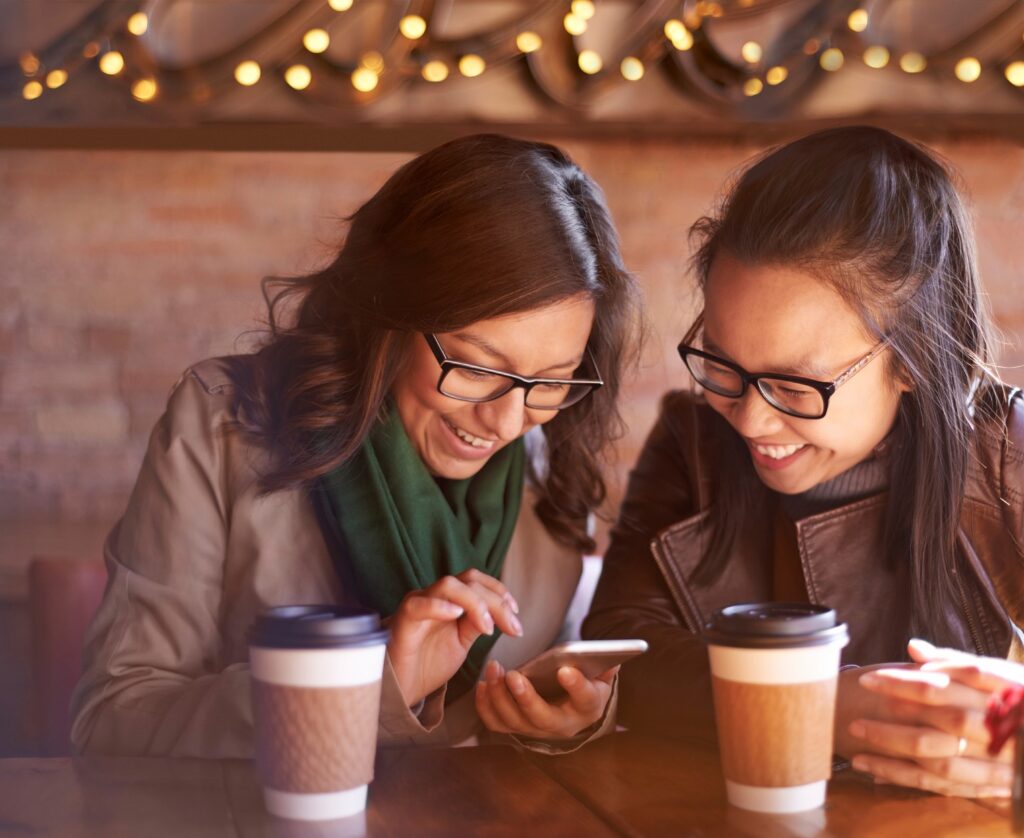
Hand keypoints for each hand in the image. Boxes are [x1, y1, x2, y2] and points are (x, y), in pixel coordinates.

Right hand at [387, 569, 522, 706]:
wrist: (401, 688)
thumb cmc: (427, 663)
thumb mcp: (461, 642)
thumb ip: (476, 623)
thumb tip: (500, 613)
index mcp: (448, 600)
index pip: (476, 580)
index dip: (499, 591)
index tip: (516, 613)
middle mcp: (433, 596)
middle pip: (469, 582)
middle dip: (496, 602)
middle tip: (512, 627)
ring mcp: (418, 604)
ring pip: (448, 585)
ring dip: (475, 603)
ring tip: (487, 627)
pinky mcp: (404, 620)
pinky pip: (419, 605)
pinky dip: (439, 606)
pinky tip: (456, 615)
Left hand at [474, 660, 616, 740]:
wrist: (573, 714)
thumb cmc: (586, 688)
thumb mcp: (600, 678)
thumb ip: (605, 666)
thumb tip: (612, 657)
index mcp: (586, 708)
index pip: (584, 699)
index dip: (576, 686)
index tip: (565, 670)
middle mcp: (561, 725)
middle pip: (541, 717)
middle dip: (525, 697)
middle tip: (513, 675)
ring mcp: (535, 730)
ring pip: (514, 721)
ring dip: (499, 696)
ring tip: (494, 670)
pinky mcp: (516, 728)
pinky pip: (496, 723)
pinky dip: (485, 705)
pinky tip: (483, 684)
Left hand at [842, 639, 1013, 797]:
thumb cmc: (1023, 699)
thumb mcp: (1003, 674)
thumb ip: (957, 662)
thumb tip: (913, 647)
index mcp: (996, 700)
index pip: (940, 688)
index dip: (902, 683)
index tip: (869, 679)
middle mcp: (994, 733)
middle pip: (938, 727)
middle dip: (893, 721)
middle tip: (855, 716)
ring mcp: (994, 764)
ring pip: (937, 763)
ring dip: (895, 754)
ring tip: (856, 742)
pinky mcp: (988, 786)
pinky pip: (943, 787)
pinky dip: (908, 780)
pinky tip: (875, 772)